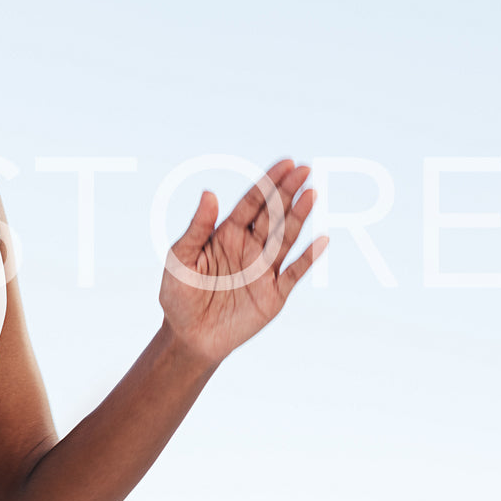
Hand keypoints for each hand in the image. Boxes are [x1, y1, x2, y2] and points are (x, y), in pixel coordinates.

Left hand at [159, 158, 328, 365]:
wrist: (188, 336)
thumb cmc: (179, 295)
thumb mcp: (180, 258)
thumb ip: (196, 228)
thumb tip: (209, 193)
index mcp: (227, 234)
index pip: (252, 203)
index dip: (268, 183)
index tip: (287, 163)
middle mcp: (250, 247)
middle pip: (273, 215)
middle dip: (288, 192)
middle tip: (305, 170)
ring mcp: (264, 269)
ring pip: (286, 238)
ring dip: (299, 216)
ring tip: (312, 193)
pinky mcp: (274, 294)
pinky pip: (294, 273)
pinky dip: (308, 258)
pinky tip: (321, 239)